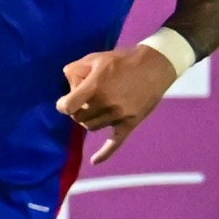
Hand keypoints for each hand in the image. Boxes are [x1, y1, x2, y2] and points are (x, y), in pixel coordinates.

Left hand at [55, 45, 178, 163]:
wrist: (155, 66)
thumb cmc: (123, 60)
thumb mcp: (96, 57)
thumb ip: (76, 69)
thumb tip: (67, 86)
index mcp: (96, 86)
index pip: (68, 106)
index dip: (63, 105)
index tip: (64, 103)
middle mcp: (106, 104)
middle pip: (79, 118)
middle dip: (78, 110)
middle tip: (84, 101)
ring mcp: (119, 116)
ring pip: (92, 127)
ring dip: (89, 120)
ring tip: (95, 109)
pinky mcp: (130, 124)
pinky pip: (114, 143)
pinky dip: (104, 154)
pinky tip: (94, 161)